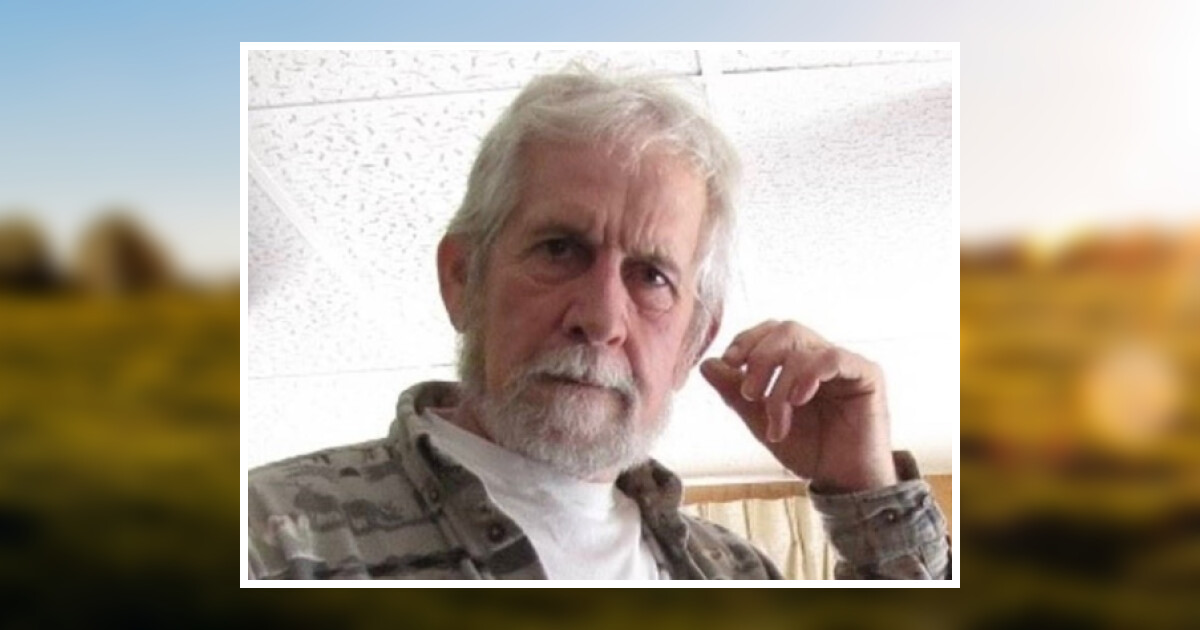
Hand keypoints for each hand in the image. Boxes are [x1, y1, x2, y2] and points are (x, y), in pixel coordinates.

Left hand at [699, 320, 896, 492]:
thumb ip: (735, 393)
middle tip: (750, 393)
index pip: (770, 332)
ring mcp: (844, 363)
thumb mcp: (760, 422)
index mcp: (797, 362)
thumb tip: (707, 364)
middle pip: (786, 329)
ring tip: (777, 418)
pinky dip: (809, 374)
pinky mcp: (866, 375)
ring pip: (804, 345)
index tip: (730, 362)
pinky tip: (800, 399)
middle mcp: (820, 356)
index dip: (747, 340)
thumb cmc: (808, 450)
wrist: (843, 481)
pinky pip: (833, 358)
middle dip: (760, 357)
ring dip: (781, 381)